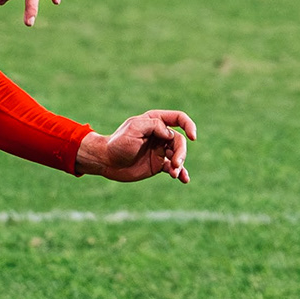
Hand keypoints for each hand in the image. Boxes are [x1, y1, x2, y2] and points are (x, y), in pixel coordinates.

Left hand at [77, 108, 196, 182]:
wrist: (106, 162)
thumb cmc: (117, 143)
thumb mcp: (133, 129)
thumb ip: (153, 126)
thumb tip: (170, 134)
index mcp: (155, 121)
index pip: (179, 119)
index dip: (189, 126)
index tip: (193, 137)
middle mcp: (160, 135)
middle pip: (180, 140)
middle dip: (181, 152)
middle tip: (176, 163)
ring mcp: (160, 150)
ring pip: (179, 155)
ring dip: (180, 163)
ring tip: (174, 173)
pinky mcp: (158, 164)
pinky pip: (174, 167)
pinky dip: (180, 173)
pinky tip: (184, 179)